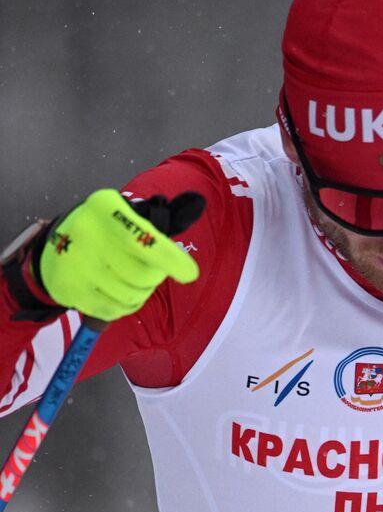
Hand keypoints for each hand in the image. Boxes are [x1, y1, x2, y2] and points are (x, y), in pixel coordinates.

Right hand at [37, 189, 202, 320]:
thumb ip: (167, 215)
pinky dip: (124, 306)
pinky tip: (116, 292)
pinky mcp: (68, 288)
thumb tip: (199, 202)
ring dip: (141, 293)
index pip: (145, 240)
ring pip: (131, 295)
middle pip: (143, 274)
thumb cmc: (108, 230)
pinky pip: (113, 310)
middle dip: (155, 276)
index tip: (190, 273)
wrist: (54, 245)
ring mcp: (75, 263)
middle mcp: (87, 233)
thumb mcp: (131, 213)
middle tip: (148, 269)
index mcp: (105, 207)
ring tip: (130, 279)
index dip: (171, 260)